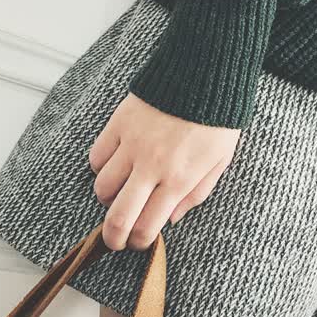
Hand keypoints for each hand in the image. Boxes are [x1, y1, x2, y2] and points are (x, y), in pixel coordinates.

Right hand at [89, 93, 240, 250]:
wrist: (206, 74)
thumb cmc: (218, 121)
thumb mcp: (219, 162)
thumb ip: (195, 194)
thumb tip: (170, 219)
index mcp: (179, 179)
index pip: (148, 226)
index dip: (139, 242)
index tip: (138, 242)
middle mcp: (152, 166)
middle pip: (118, 216)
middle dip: (112, 238)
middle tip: (114, 240)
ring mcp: (132, 145)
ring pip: (102, 187)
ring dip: (108, 198)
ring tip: (119, 195)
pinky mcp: (119, 124)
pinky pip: (97, 157)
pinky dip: (101, 167)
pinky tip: (115, 165)